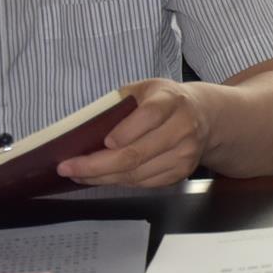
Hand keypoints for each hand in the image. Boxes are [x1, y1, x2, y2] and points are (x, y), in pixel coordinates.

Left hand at [57, 79, 209, 187]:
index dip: (125, 131)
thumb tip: (83, 128)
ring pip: (136, 174)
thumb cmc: (165, 101)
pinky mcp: (181, 172)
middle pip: (136, 153)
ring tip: (78, 174)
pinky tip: (102, 177)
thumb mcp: (144, 90)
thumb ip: (118, 104)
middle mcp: (183, 128)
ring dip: (102, 177)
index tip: (103, 142)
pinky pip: (144, 183)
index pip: (149, 116)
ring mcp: (185, 154)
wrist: (204, 115)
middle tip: (68, 168)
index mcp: (171, 100)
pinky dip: (119, 182)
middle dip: (96, 165)